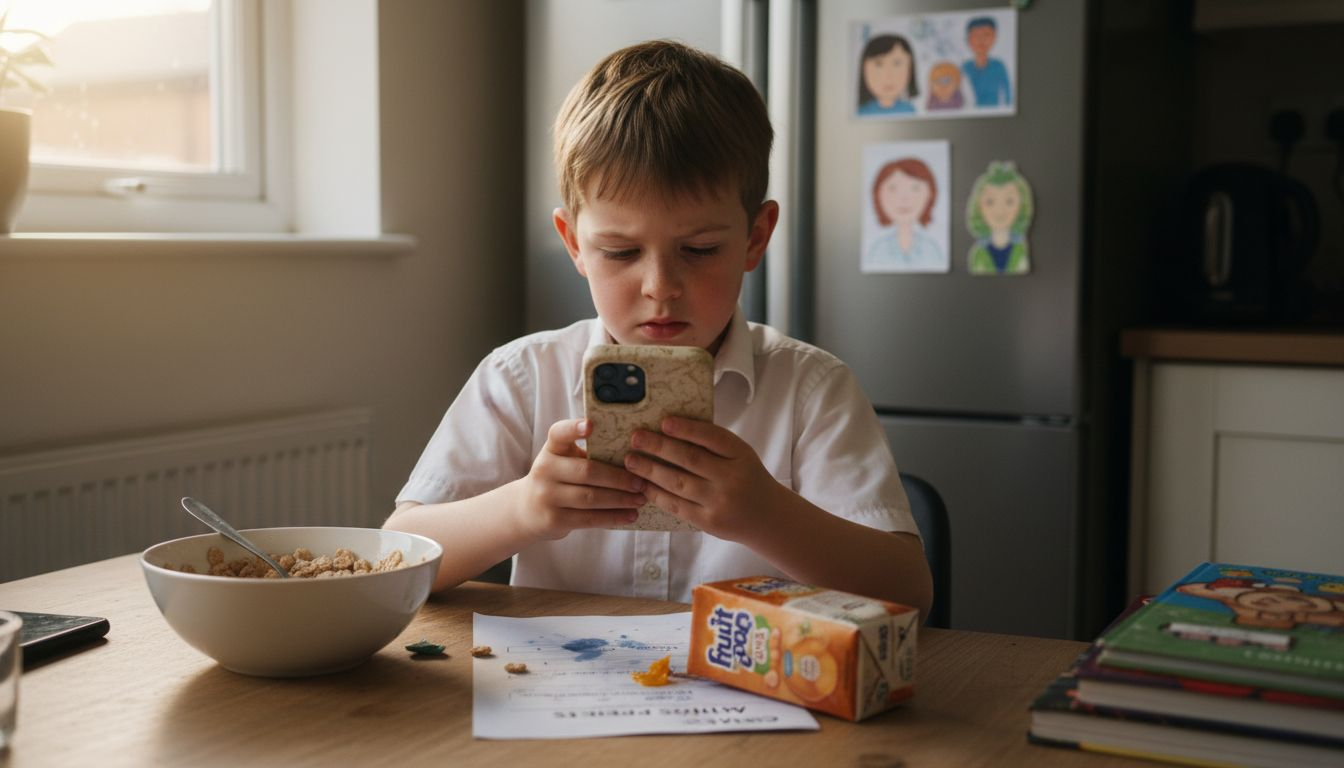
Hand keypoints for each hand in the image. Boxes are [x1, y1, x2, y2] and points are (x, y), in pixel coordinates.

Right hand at [512, 418, 646, 539]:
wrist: (527, 510)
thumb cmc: (558, 479)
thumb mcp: (563, 461)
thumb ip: (587, 454)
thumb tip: (633, 452)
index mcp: (551, 449)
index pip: (558, 433)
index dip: (574, 428)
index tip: (591, 425)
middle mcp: (545, 470)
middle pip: (586, 471)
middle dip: (618, 478)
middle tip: (641, 481)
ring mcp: (547, 496)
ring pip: (590, 498)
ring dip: (620, 499)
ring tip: (641, 499)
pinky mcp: (553, 519)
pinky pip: (589, 519)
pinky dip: (613, 517)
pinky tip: (631, 515)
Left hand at [623, 416, 781, 539]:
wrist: (768, 518)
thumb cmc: (746, 477)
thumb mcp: (740, 455)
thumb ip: (713, 444)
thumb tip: (669, 428)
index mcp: (741, 455)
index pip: (713, 437)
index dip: (687, 429)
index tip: (664, 421)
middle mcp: (731, 478)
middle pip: (690, 459)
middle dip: (659, 447)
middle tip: (636, 438)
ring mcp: (720, 502)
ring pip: (678, 483)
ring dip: (650, 471)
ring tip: (631, 461)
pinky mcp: (709, 522)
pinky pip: (677, 506)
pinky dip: (657, 494)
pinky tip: (643, 484)